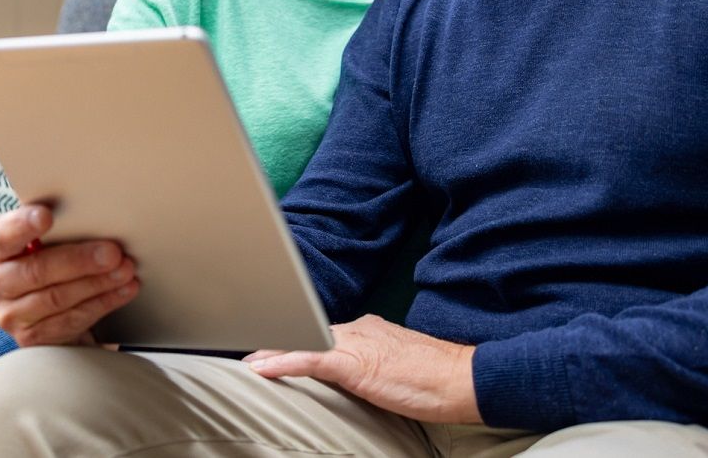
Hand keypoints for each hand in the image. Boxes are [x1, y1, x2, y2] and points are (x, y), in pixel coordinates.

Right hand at [0, 204, 139, 346]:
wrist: (44, 313)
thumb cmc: (52, 265)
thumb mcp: (49, 245)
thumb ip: (64, 231)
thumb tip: (101, 218)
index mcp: (2, 250)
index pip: (5, 235)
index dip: (24, 225)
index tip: (47, 216)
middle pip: (37, 271)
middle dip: (80, 261)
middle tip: (113, 253)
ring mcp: (11, 314)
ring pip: (57, 298)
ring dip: (98, 284)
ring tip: (125, 271)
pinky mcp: (31, 338)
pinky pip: (70, 320)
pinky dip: (102, 303)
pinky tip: (122, 291)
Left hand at [243, 315, 480, 423]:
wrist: (462, 378)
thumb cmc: (437, 378)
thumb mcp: (398, 365)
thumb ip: (374, 362)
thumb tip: (360, 372)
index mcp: (368, 328)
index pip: (324, 330)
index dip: (296, 337)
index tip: (273, 344)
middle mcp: (357, 329)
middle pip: (306, 332)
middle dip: (276, 342)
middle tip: (247, 350)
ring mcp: (355, 344)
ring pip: (301, 342)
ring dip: (270, 352)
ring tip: (245, 361)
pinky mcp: (354, 363)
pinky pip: (309, 359)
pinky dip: (281, 363)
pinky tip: (259, 370)